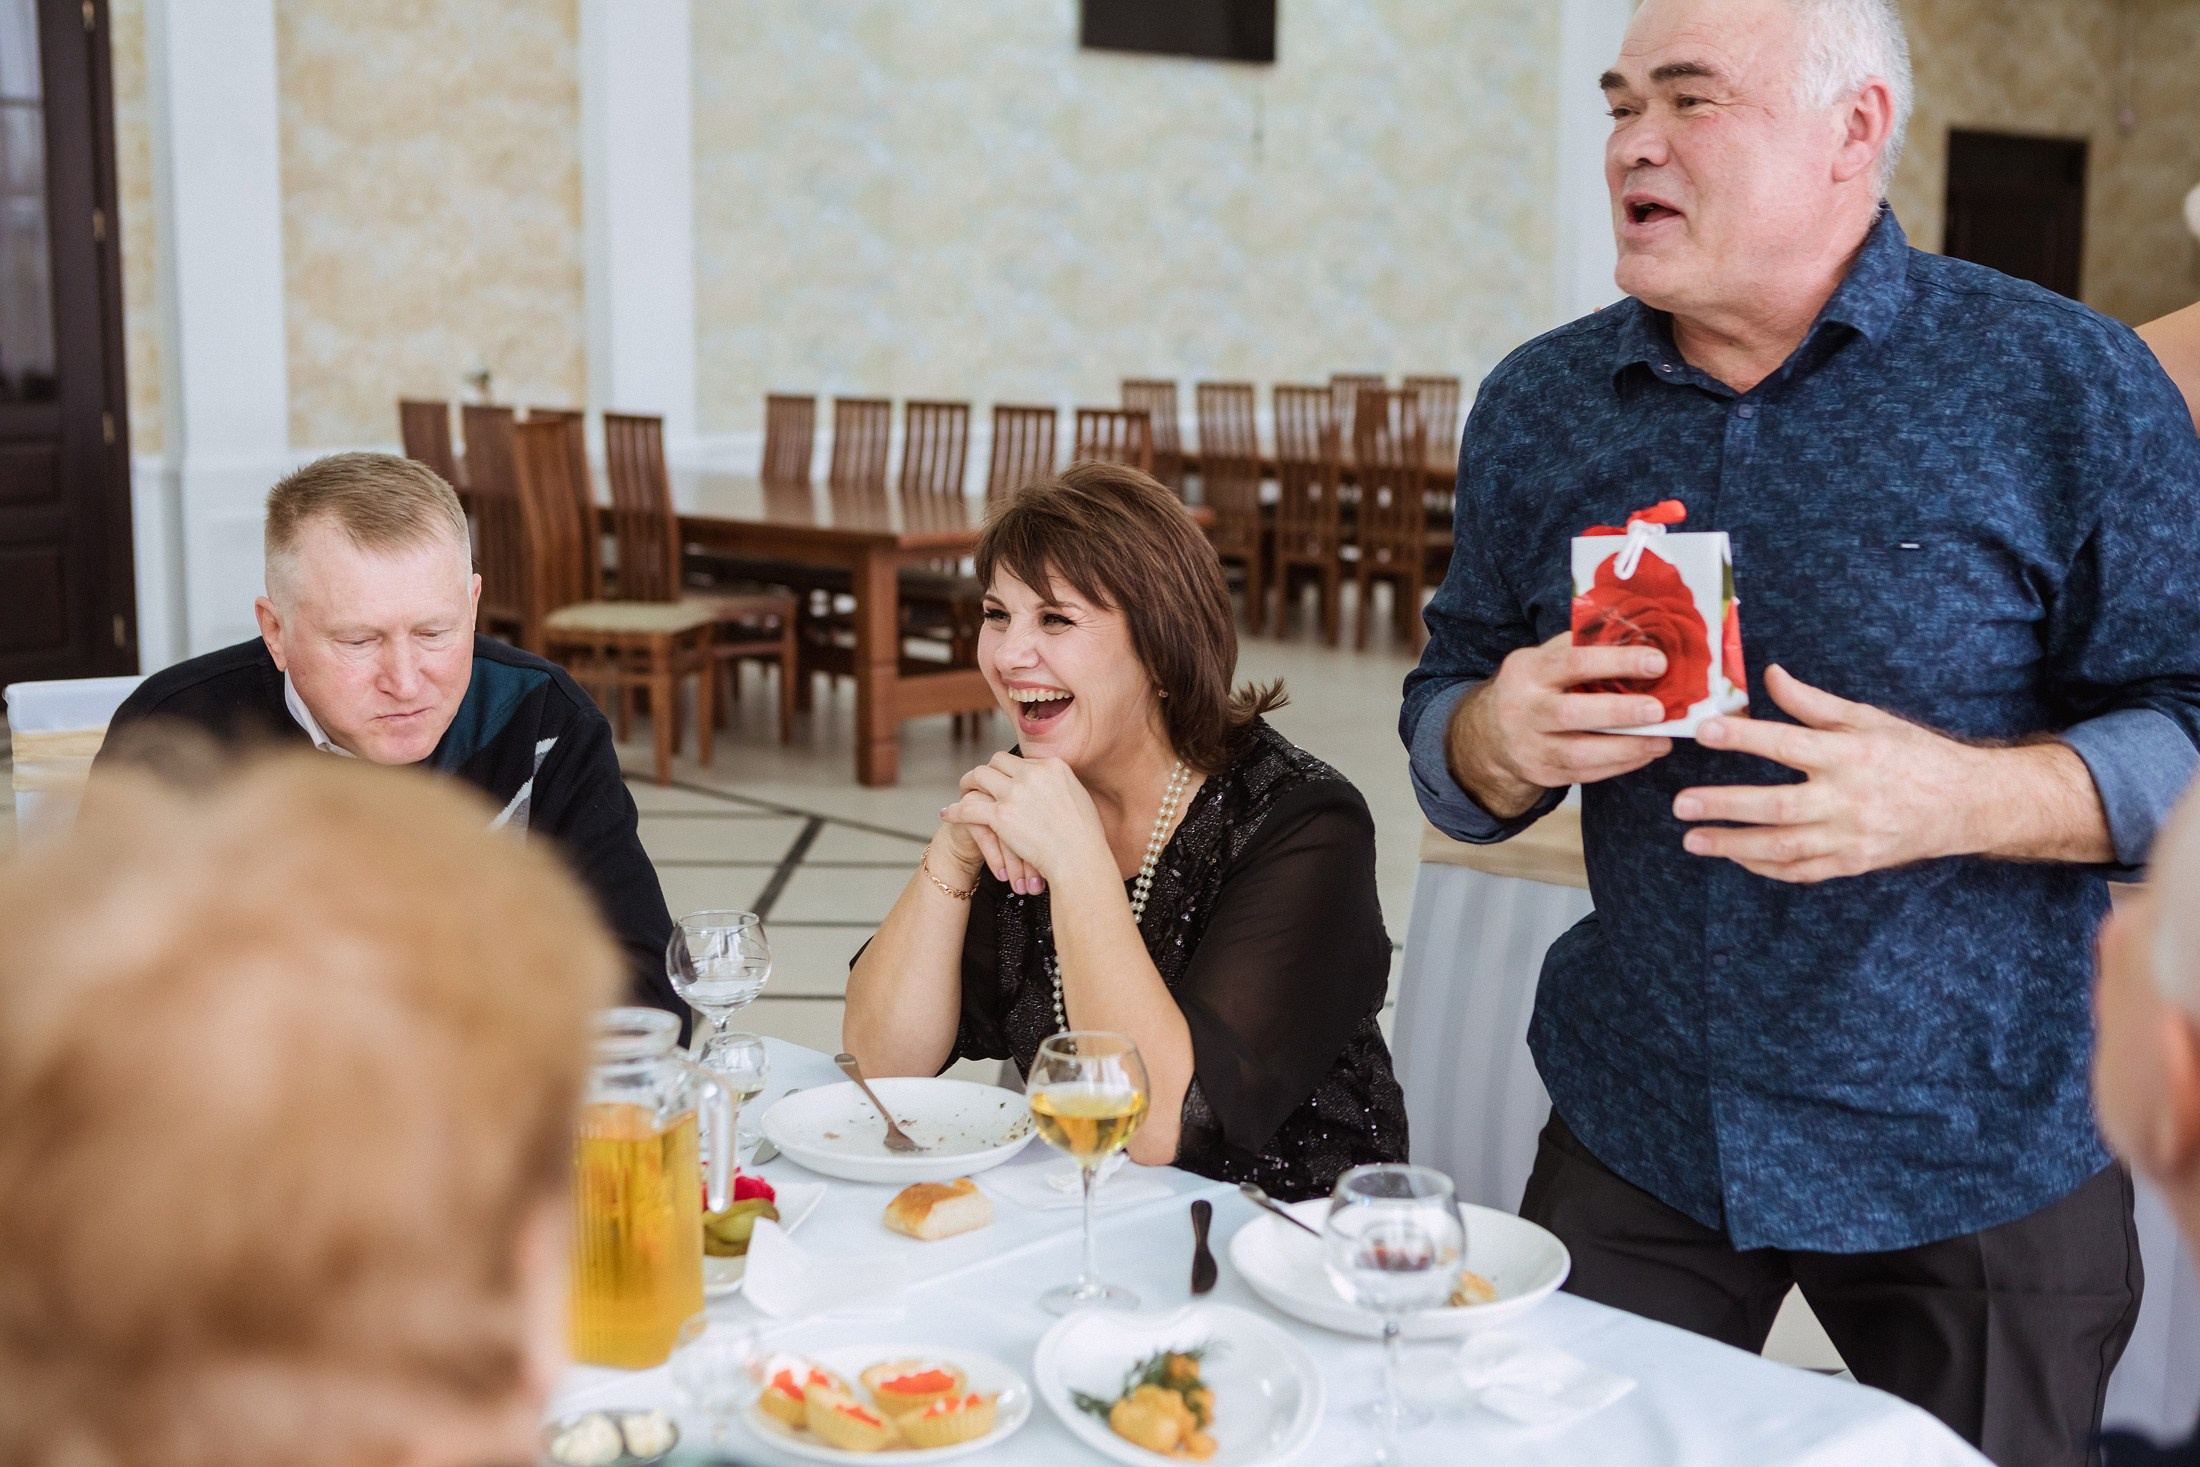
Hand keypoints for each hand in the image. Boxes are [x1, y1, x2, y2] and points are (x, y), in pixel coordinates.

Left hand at [941, 753, 1112, 895]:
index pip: (1021, 760)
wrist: (1080, 859)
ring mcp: (1015, 793)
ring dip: (968, 783)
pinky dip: (956, 810)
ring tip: (963, 792)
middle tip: (978, 781)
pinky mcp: (1001, 815)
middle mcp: (1033, 774)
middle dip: (986, 770)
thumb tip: (1053, 783)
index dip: (1009, 770)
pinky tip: (949, 814)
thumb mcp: (1078, 797)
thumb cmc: (1085, 837)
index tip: (1002, 779)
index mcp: (1053, 766)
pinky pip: (969, 807)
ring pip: (979, 776)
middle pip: (997, 761)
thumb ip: (1060, 785)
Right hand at [1448, 630, 1674, 816]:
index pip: (1573, 662)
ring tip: (1662, 741)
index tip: (1657, 662)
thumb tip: (1638, 635)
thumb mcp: (1543, 658)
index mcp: (1528, 671)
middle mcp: (1523, 709)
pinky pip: (1585, 774)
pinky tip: (1644, 753)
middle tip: (1658, 710)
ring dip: (1626, 748)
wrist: (1489, 734)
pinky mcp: (1542, 773)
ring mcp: (1529, 746)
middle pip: (1570, 713)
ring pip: (1579, 753)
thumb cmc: (1532, 688)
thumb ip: (1581, 647)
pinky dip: (1620, 765)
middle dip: (1619, 712)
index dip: (1616, 661)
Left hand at [1673, 664, 1992, 882]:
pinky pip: (1801, 871)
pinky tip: (1734, 856)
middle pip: (1778, 805)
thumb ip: (1814, 703)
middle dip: (1725, 805)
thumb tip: (1770, 675)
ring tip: (1692, 839)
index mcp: (1852, 755)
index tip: (1705, 730)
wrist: (1967, 805)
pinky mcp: (1854, 864)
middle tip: (1680, 803)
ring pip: (1783, 848)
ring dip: (1733, 845)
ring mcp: (1851, 838)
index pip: (1788, 744)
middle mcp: (1850, 799)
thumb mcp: (1868, 719)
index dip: (1744, 737)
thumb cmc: (1914, 754)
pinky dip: (1764, 867)